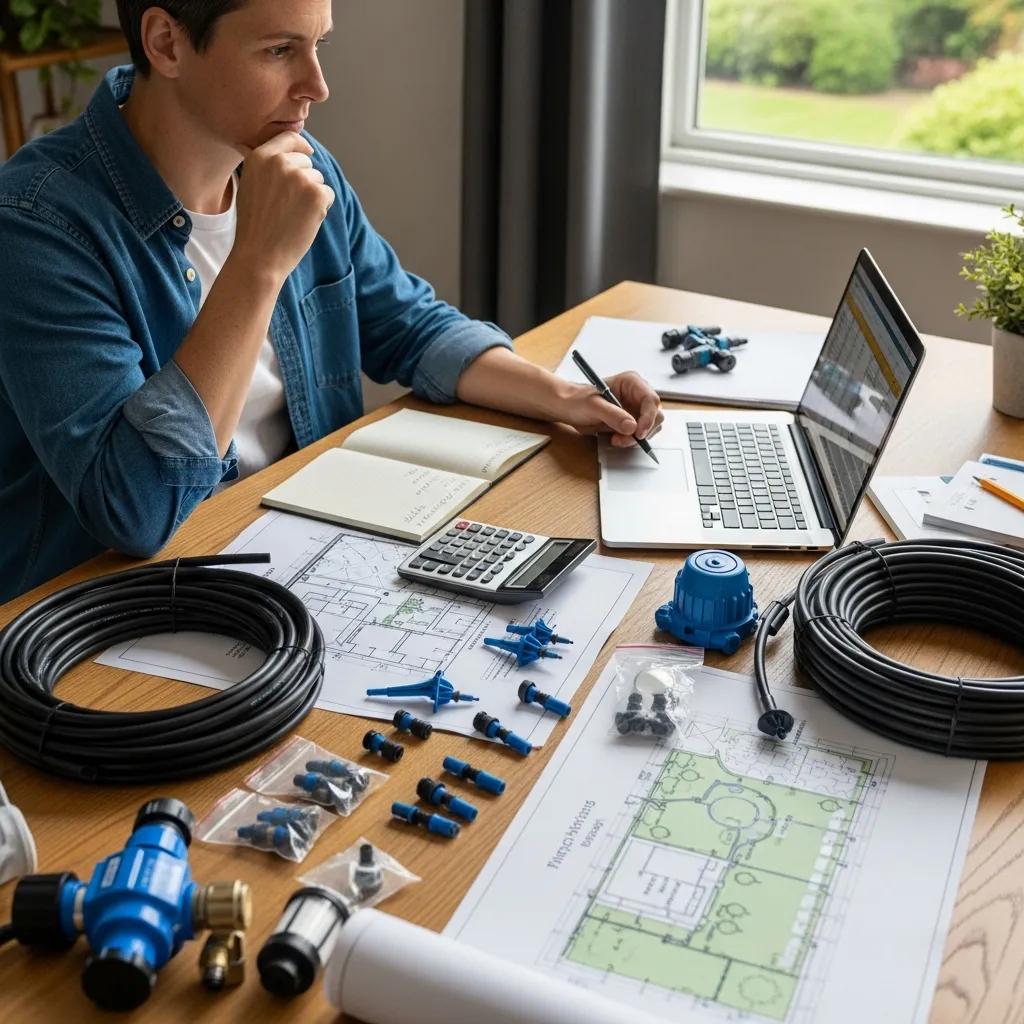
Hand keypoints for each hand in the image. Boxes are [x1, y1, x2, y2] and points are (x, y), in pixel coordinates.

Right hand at [231, 131, 335, 282]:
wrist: (260, 255)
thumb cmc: (255, 225)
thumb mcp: (250, 185)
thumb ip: (266, 165)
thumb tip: (284, 150)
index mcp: (260, 157)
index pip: (289, 138)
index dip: (301, 146)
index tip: (307, 153)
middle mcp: (280, 162)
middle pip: (306, 162)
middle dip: (304, 180)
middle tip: (288, 205)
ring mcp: (300, 178)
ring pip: (318, 179)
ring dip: (312, 196)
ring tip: (293, 215)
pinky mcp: (317, 194)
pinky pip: (328, 194)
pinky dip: (322, 208)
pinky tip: (304, 221)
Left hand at [561, 371, 663, 447]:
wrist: (568, 409)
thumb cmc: (578, 400)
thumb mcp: (593, 406)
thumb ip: (613, 415)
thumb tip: (631, 426)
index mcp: (631, 383)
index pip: (651, 400)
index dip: (649, 417)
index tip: (638, 432)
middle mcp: (637, 396)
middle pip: (655, 416)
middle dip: (642, 431)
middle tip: (624, 439)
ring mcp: (635, 410)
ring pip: (649, 428)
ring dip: (635, 438)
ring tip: (616, 440)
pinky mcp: (631, 423)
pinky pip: (639, 435)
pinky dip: (630, 441)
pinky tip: (616, 439)